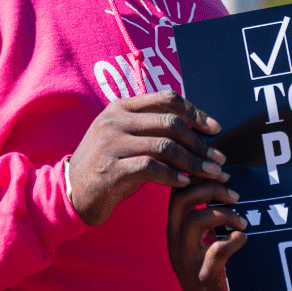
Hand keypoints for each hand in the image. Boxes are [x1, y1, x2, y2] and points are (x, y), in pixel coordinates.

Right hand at [69, 91, 227, 225]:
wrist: (72, 191)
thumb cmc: (110, 163)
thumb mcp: (128, 137)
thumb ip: (155, 128)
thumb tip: (199, 128)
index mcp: (122, 107)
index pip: (167, 99)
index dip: (195, 112)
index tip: (216, 129)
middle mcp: (115, 121)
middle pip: (170, 124)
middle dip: (200, 143)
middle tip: (219, 160)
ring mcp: (110, 144)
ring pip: (165, 146)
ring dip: (193, 162)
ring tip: (211, 174)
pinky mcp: (110, 169)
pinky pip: (151, 168)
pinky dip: (173, 176)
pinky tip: (185, 183)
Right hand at [167, 181, 247, 290]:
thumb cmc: (211, 272)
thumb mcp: (202, 243)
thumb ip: (208, 219)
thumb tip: (227, 187)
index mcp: (174, 232)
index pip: (176, 193)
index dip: (197, 176)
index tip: (222, 173)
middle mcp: (175, 243)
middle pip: (180, 201)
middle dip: (209, 188)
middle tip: (234, 194)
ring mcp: (187, 260)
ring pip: (195, 221)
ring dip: (224, 214)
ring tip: (242, 222)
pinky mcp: (204, 276)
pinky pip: (216, 251)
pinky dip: (234, 240)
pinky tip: (243, 239)